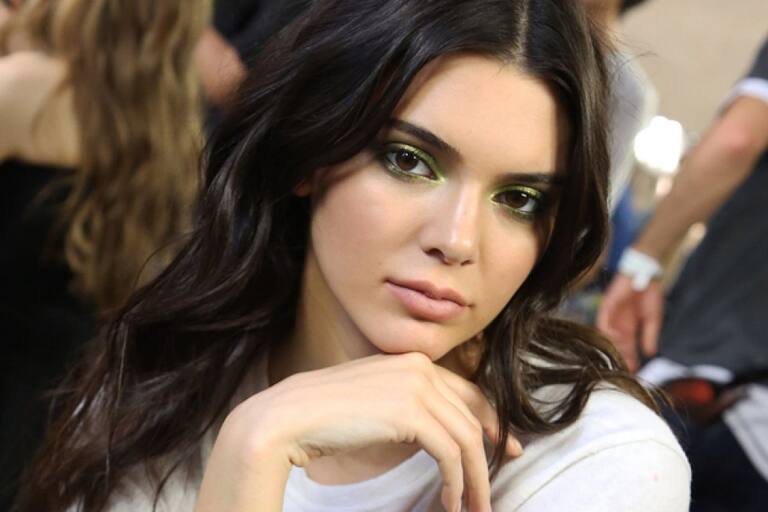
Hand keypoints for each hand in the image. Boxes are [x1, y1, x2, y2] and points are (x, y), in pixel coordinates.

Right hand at [196, 352, 521, 511]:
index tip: (502, 447)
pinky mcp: (412, 413)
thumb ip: (406, 406)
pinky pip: (450, 453)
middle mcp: (419, 367)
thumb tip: (435, 432)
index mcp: (410, 361)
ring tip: (473, 508)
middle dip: (488, 454)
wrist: (288, 417)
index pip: (465, 391)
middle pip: (471, 414)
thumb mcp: (375, 403)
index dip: (489, 420)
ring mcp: (417, 386)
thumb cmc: (324, 416)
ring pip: (465, 437)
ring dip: (474, 479)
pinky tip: (450, 502)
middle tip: (492, 489)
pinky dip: (457, 482)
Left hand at [596, 273, 663, 371]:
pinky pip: (604, 318)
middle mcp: (618, 324)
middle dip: (621, 358)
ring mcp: (611, 315)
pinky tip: (614, 336)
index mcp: (629, 328)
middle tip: (624, 371)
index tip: (634, 373)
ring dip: (613, 346)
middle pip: (617, 345)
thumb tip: (650, 354)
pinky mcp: (607, 304)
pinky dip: (608, 328)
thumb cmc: (649, 295)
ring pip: (608, 335)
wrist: (645, 274)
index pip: (627, 348)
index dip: (630, 360)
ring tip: (617, 357)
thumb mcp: (653, 319)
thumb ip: (650, 335)